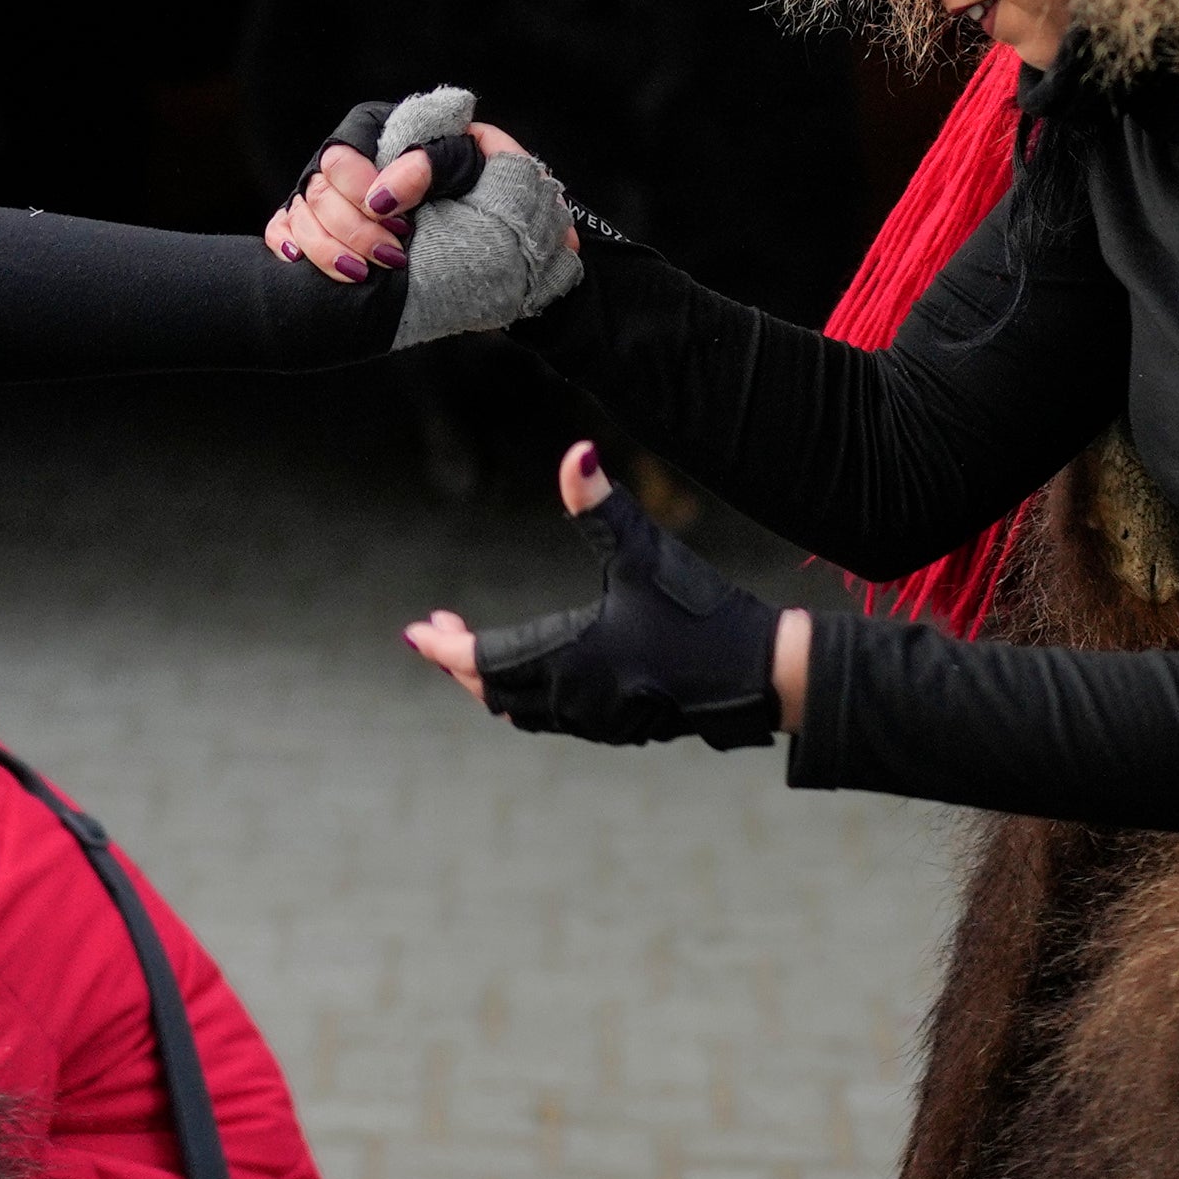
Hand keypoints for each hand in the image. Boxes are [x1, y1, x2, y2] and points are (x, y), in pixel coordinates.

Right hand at [260, 87, 582, 342]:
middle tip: (393, 254)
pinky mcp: (313, 227)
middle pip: (319, 190)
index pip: (344, 155)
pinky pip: (281, 231)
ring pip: (299, 216)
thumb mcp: (467, 166)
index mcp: (375, 133)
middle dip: (353, 228)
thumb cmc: (478, 191)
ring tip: (364, 274)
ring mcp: (324, 196)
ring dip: (328, 249)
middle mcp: (343, 163)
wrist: (490, 241)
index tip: (401, 219)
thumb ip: (433, 163)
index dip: (363, 188)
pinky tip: (300, 263)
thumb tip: (383, 198)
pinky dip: (288, 246)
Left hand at [400, 444, 796, 749]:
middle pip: (493, 690)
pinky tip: (535, 674)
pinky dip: (526, 697)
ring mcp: (599, 721)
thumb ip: (601, 503)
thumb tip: (577, 451)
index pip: (485, 658)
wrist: (763, 673)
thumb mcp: (645, 551)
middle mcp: (575, 700)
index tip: (415, 630)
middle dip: (458, 661)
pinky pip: (552, 719)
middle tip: (436, 632)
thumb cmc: (703, 610)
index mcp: (570, 659)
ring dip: (490, 682)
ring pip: (522, 711)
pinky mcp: (622, 728)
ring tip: (473, 652)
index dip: (445, 645)